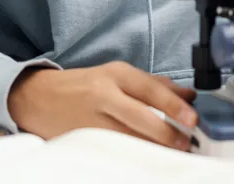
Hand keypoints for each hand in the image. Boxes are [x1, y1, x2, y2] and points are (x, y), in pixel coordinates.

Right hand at [8, 62, 196, 149]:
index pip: (150, 88)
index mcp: (116, 74)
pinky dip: (132, 155)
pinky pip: (113, 150)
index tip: (193, 117)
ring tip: (173, 153)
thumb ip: (154, 85)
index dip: (173, 104)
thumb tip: (188, 95)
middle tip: (186, 142)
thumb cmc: (86, 85)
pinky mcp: (83, 140)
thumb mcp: (119, 75)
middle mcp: (105, 94)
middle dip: (167, 132)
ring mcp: (92, 119)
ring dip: (153, 148)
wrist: (41, 98)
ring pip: (128, 138)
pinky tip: (145, 160)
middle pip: (140, 116)